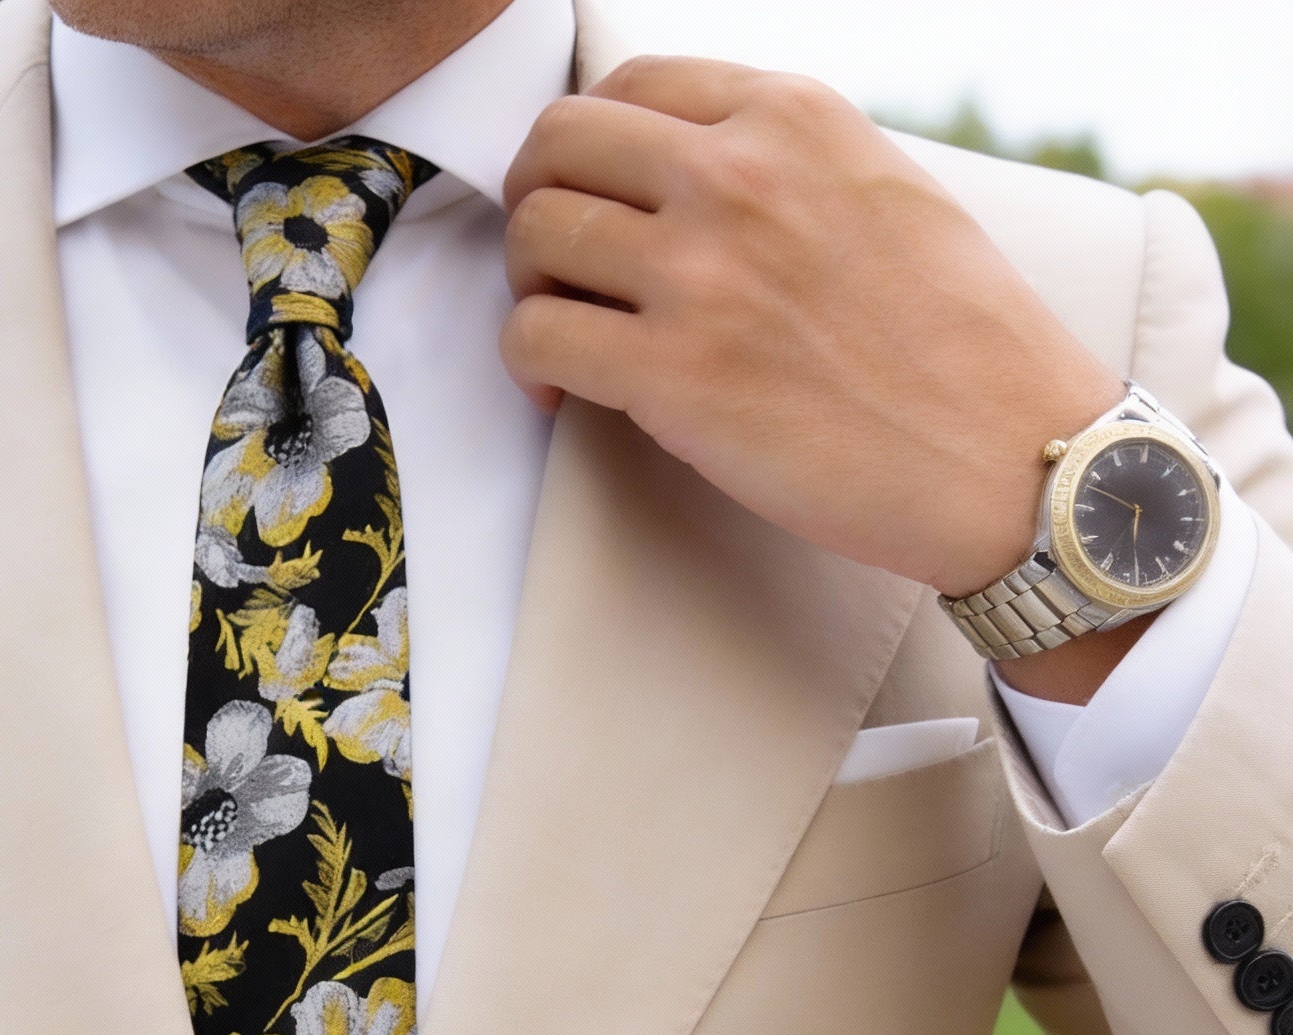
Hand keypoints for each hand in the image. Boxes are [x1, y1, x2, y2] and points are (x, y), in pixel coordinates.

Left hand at [501, 57, 1124, 599]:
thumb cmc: (956, 340)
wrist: (1005, 452)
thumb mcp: (881, 187)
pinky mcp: (672, 376)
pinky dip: (528, 368)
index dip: (588, 146)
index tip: (591, 197)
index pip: (630, 85)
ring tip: (561, 331)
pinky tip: (559, 395)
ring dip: (528, 287)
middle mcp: (737, 176)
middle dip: (536, 202)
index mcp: (791, 117)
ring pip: (534, 236)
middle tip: (554, 266)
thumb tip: (687, 167)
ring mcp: (700, 274)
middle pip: (559, 145)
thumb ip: (782, 160)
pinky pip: (536, 339)